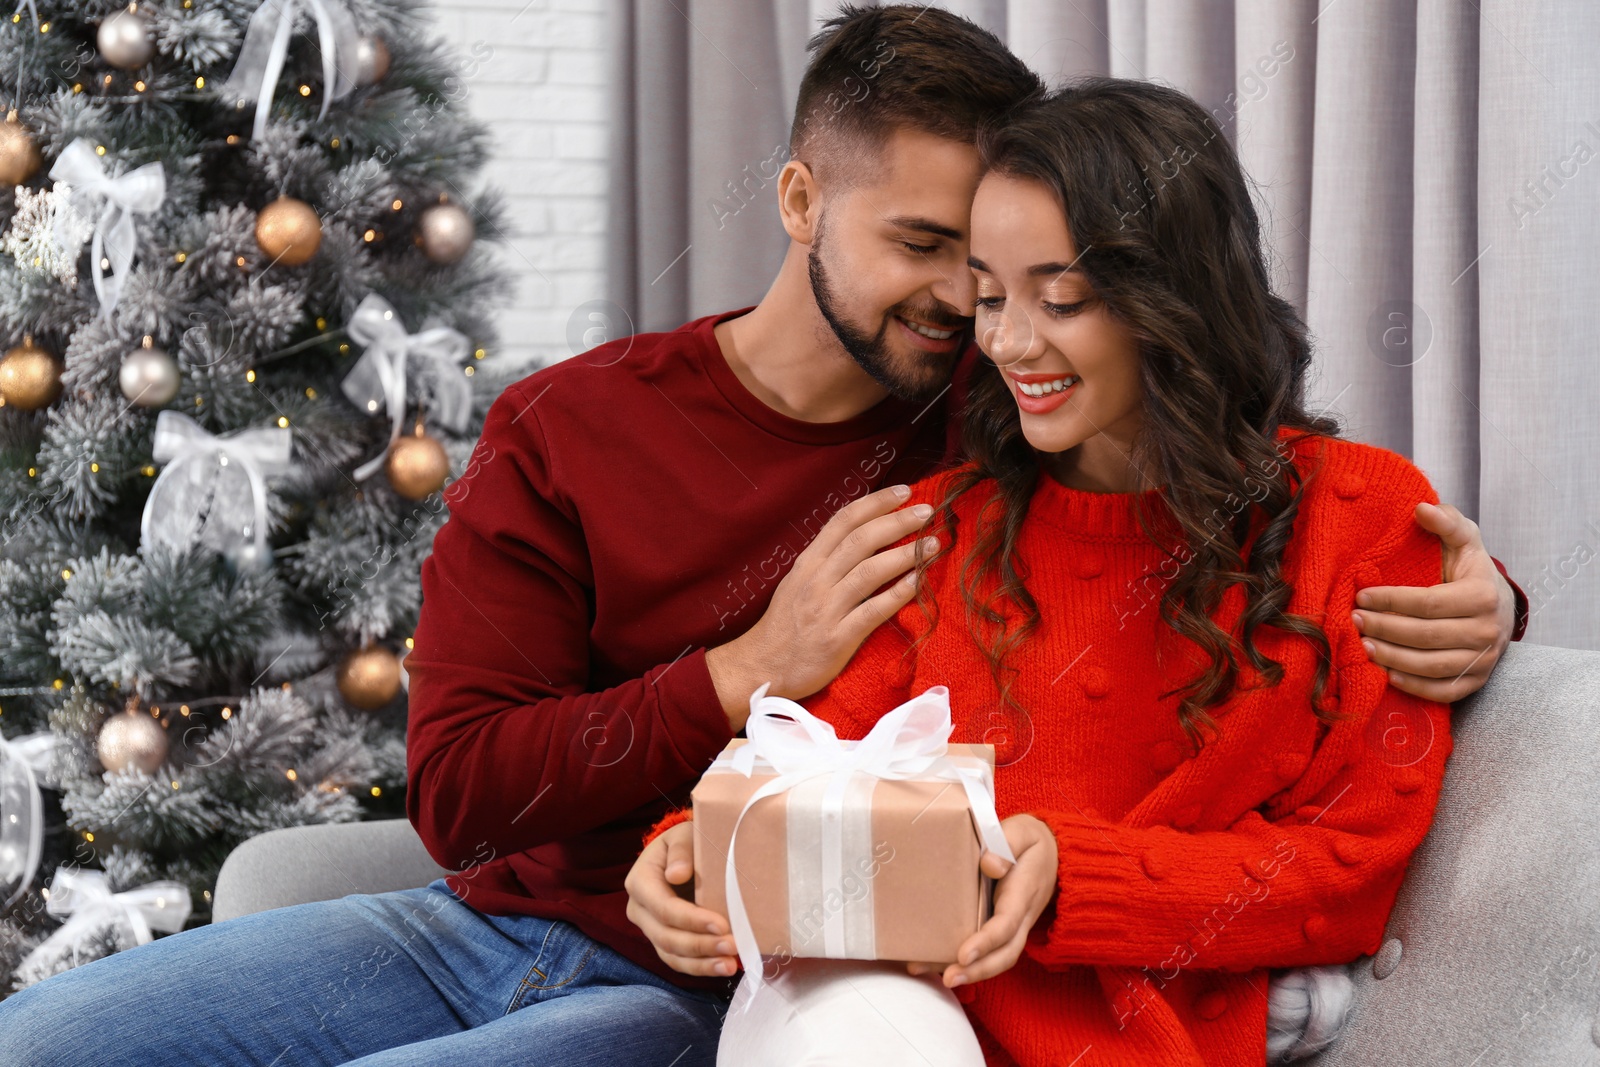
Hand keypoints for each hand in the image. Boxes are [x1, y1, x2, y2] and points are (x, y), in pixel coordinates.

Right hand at [623, 821, 738, 977]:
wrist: (686, 853)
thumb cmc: (688, 841)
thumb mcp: (685, 835)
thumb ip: (681, 850)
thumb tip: (677, 874)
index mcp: (640, 881)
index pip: (663, 907)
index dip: (691, 919)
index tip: (722, 924)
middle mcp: (640, 909)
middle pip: (666, 936)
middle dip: (700, 945)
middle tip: (732, 946)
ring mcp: (650, 929)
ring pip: (671, 955)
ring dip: (702, 963)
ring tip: (730, 964)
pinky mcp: (664, 942)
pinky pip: (678, 962)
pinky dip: (700, 968)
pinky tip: (723, 967)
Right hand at [705, 483, 937, 728]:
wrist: (761, 667)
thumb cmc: (784, 625)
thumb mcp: (798, 582)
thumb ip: (827, 560)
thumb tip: (863, 536)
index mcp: (808, 562)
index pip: (843, 521)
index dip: (876, 502)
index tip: (904, 491)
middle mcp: (817, 580)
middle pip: (861, 540)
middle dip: (898, 521)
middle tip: (927, 510)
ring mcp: (826, 609)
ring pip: (870, 571)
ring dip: (906, 554)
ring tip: (934, 544)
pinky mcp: (837, 639)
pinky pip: (872, 612)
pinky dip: (897, 594)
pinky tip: (918, 582)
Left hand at [905, 813, 1057, 987]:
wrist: (1054, 855)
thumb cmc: (1030, 842)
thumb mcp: (1023, 832)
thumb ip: (1008, 843)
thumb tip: (988, 865)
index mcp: (1024, 893)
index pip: (1006, 923)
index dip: (986, 941)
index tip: (963, 954)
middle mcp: (1021, 917)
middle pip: (1004, 954)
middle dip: (977, 971)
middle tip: (948, 979)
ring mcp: (1013, 927)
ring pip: (996, 959)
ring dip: (969, 973)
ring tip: (933, 975)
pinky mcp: (1002, 929)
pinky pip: (988, 952)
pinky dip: (964, 963)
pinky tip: (934, 964)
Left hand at [1352, 501, 1513, 701]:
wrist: (1501, 605)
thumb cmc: (1471, 569)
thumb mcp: (1465, 539)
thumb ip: (1446, 521)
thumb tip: (1420, 508)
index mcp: (1483, 595)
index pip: (1428, 602)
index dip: (1391, 601)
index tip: (1361, 595)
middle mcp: (1487, 631)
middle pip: (1426, 636)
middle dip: (1384, 628)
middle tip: (1354, 620)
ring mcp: (1484, 659)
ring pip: (1432, 666)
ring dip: (1392, 657)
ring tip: (1362, 645)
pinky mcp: (1477, 680)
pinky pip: (1444, 691)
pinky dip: (1413, 685)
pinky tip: (1386, 672)